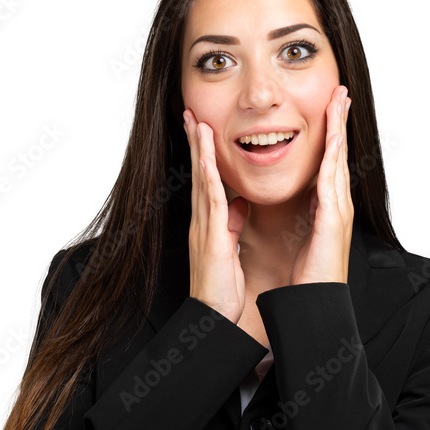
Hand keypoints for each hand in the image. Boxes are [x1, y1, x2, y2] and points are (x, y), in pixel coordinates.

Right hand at [183, 109, 248, 323]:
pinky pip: (211, 203)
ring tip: (196, 124)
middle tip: (190, 114)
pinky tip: (206, 161)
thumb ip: (232, 223)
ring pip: (201, 181)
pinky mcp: (211, 238)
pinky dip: (207, 180)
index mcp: (210, 221)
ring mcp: (204, 227)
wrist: (213, 315)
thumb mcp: (228, 247)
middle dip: (195, 142)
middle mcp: (203, 219)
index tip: (202, 127)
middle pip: (197, 172)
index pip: (206, 179)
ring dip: (198, 151)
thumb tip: (239, 204)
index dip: (203, 152)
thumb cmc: (221, 286)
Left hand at [291, 85, 353, 285]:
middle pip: (339, 154)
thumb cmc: (308, 276)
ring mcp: (338, 212)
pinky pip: (331, 183)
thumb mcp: (302, 235)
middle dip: (340, 123)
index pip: (328, 162)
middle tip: (340, 93)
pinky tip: (332, 141)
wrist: (314, 304)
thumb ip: (303, 213)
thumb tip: (301, 197)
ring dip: (339, 131)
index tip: (329, 109)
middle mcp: (336, 205)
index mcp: (326, 207)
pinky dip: (332, 159)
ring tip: (340, 103)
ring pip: (339, 161)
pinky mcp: (332, 222)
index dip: (329, 135)